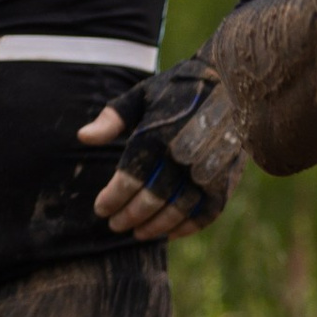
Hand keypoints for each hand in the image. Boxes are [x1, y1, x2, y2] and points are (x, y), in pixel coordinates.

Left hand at [80, 58, 248, 240]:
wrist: (233, 83)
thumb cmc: (178, 89)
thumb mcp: (142, 94)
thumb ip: (112, 118)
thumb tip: (83, 138)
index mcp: (157, 133)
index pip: (128, 179)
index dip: (112, 199)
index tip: (100, 208)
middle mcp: (182, 154)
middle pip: (150, 200)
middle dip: (129, 217)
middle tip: (115, 225)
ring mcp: (207, 169)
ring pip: (177, 211)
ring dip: (155, 228)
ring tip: (139, 233)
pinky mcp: (227, 178)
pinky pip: (206, 213)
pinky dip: (187, 227)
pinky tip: (170, 233)